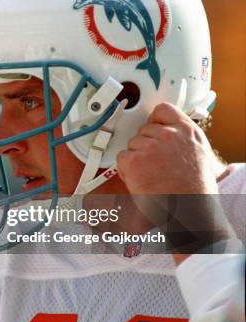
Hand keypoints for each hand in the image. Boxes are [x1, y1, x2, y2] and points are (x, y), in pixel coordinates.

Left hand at [117, 103, 235, 259]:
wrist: (189, 210)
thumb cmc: (195, 190)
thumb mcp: (200, 154)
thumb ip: (184, 138)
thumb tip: (170, 132)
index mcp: (186, 131)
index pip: (162, 110)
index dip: (154, 120)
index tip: (152, 128)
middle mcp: (168, 135)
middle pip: (143, 130)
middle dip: (145, 146)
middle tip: (155, 166)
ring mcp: (150, 146)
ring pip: (132, 145)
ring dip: (136, 160)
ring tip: (151, 176)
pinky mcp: (134, 160)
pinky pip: (122, 159)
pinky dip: (126, 171)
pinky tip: (140, 181)